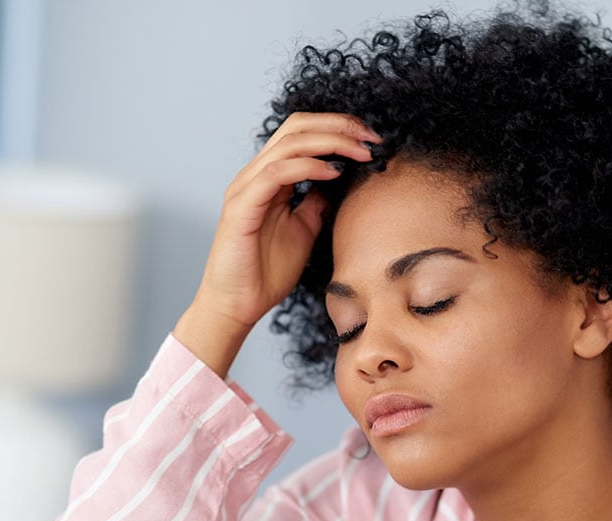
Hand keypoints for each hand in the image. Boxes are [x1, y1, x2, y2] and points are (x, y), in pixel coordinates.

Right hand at [174, 112, 380, 375]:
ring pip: (289, 144)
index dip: (338, 127)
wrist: (238, 305)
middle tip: (373, 138)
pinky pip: (276, 174)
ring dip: (331, 142)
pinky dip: (308, 167)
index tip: (372, 139)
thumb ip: (317, 202)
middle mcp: (255, 174)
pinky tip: (334, 173)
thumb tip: (340, 180)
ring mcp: (246, 188)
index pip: (303, 132)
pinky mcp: (241, 207)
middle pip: (296, 126)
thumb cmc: (267, 272)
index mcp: (269, 177)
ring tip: (362, 153)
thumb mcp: (305, 229)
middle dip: (339, 126)